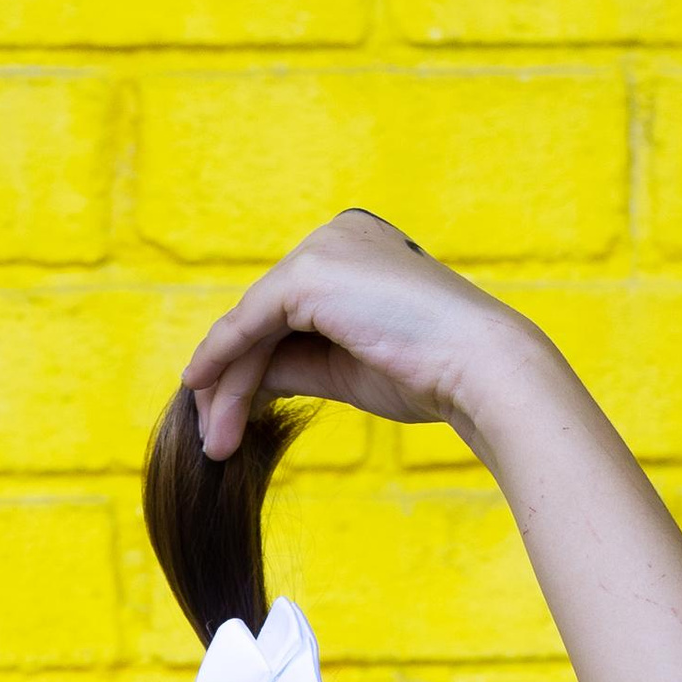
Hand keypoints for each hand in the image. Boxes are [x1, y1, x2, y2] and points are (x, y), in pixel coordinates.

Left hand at [181, 211, 545, 460]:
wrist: (480, 368)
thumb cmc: (431, 374)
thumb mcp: (348, 367)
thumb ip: (295, 363)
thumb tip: (237, 385)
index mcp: (357, 252)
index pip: (288, 313)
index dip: (252, 365)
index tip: (230, 413)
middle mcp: (338, 238)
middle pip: (264, 318)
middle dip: (231, 381)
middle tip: (214, 439)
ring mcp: (324, 248)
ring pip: (253, 326)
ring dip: (227, 388)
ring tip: (216, 443)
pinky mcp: (310, 271)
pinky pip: (248, 322)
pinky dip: (221, 360)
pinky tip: (200, 391)